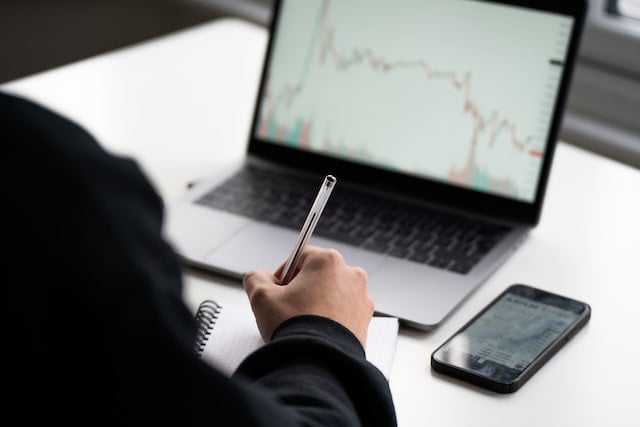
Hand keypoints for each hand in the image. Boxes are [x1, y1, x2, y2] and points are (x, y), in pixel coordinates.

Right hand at [242, 245, 373, 346]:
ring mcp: (361, 297)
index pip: (300, 256)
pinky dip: (331, 317)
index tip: (277, 290)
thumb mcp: (261, 297)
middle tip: (288, 308)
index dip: (284, 273)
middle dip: (303, 288)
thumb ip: (255, 278)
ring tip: (303, 322)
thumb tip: (258, 277)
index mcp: (328, 261)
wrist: (318, 364)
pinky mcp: (365, 319)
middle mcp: (350, 275)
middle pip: (319, 273)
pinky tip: (317, 331)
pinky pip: (344, 311)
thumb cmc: (295, 328)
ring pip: (332, 292)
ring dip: (318, 302)